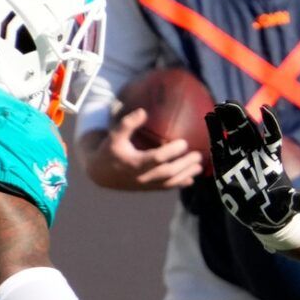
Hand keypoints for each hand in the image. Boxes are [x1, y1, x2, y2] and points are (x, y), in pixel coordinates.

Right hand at [82, 107, 203, 190]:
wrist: (100, 174)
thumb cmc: (109, 150)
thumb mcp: (114, 135)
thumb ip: (128, 123)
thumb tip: (143, 111)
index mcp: (134, 163)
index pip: (157, 158)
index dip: (172, 151)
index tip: (184, 143)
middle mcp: (141, 176)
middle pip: (167, 172)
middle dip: (184, 164)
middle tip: (198, 155)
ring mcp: (145, 184)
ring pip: (169, 182)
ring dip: (185, 175)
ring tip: (199, 166)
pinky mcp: (147, 188)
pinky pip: (165, 188)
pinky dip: (179, 184)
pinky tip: (190, 179)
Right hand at [206, 102, 299, 250]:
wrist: (264, 216)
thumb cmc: (279, 209)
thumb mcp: (289, 207)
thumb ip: (295, 202)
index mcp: (272, 159)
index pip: (273, 136)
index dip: (270, 123)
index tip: (265, 109)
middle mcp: (255, 154)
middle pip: (248, 130)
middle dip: (240, 116)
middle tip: (230, 103)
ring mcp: (239, 158)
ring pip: (233, 134)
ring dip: (226, 119)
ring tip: (218, 106)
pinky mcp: (225, 166)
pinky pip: (219, 145)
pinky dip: (215, 132)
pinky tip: (209, 117)